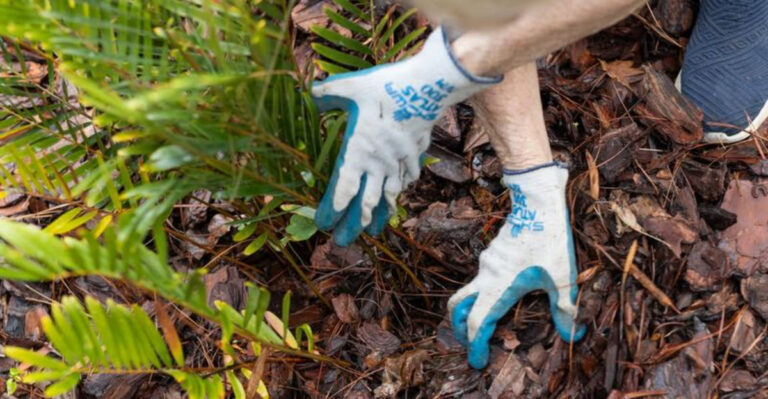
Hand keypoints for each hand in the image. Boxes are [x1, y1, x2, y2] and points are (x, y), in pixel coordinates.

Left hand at [312, 27, 500, 246]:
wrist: (426, 87)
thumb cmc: (385, 88)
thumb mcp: (350, 87)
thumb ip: (328, 93)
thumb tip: (309, 93)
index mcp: (359, 151)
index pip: (344, 188)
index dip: (333, 209)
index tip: (324, 224)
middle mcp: (378, 163)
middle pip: (366, 202)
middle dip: (353, 225)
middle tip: (343, 242)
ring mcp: (399, 162)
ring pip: (389, 196)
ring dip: (379, 215)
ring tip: (373, 231)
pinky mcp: (415, 155)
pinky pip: (407, 179)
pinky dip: (400, 190)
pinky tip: (398, 195)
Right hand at [448, 162, 585, 368]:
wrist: (536, 201)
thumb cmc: (549, 238)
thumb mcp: (562, 277)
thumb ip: (566, 309)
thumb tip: (575, 334)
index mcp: (499, 287)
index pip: (476, 322)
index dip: (474, 345)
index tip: (478, 361)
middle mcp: (486, 276)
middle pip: (457, 306)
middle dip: (460, 327)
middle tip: (473, 341)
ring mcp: (487, 263)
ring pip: (468, 291)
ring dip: (472, 309)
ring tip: (490, 321)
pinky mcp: (492, 253)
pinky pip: (481, 277)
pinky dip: (484, 292)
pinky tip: (507, 291)